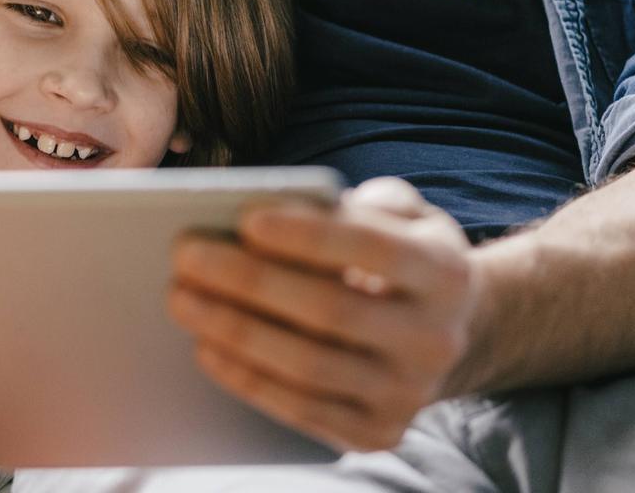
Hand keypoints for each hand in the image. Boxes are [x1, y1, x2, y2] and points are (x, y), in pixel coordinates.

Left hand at [167, 177, 479, 452]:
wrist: (453, 335)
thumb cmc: (403, 257)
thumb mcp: (406, 214)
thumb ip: (365, 201)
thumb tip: (294, 204)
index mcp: (446, 272)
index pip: (375, 249)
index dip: (309, 235)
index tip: (245, 217)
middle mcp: (435, 338)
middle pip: (332, 311)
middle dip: (250, 281)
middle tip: (185, 255)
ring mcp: (409, 393)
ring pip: (311, 367)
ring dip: (236, 333)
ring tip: (181, 299)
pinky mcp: (379, 433)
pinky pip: (303, 410)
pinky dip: (249, 381)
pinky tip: (206, 348)